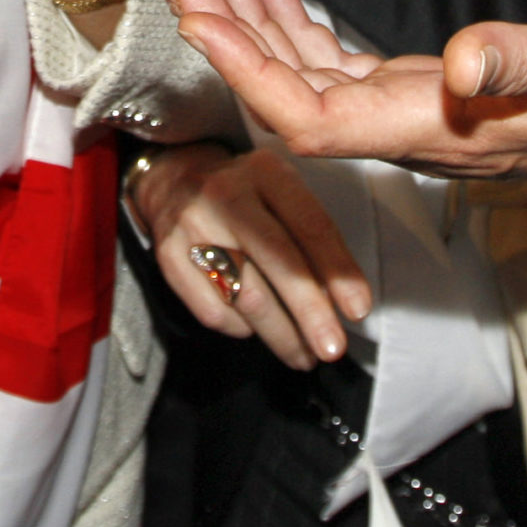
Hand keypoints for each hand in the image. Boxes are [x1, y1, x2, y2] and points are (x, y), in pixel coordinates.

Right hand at [132, 143, 371, 368]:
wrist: (174, 181)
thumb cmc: (245, 194)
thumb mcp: (282, 193)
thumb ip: (312, 236)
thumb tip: (341, 299)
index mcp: (266, 172)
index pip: (310, 226)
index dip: (338, 272)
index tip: (357, 310)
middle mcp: (225, 194)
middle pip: (277, 264)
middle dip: (310, 314)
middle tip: (332, 348)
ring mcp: (192, 226)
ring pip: (247, 297)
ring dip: (282, 335)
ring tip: (302, 354)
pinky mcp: (169, 257)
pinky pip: (215, 311)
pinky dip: (242, 328)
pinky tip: (255, 326)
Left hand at [159, 0, 526, 205]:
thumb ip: (523, 56)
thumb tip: (461, 59)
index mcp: (433, 130)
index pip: (309, 117)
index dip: (246, 73)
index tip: (198, 19)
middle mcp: (409, 131)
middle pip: (289, 96)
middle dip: (228, 38)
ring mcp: (413, 114)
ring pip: (307, 80)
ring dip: (254, 28)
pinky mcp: (424, 94)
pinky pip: (339, 69)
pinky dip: (297, 30)